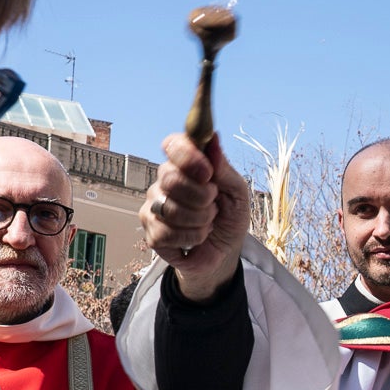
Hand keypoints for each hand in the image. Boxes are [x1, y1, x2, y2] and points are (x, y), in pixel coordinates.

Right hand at [140, 133, 249, 300]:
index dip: (188, 156)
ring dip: (200, 220)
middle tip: (213, 203)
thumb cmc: (229, 216)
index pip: (173, 145)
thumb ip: (224, 168)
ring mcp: (154, 207)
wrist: (226, 250)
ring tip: (208, 222)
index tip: (207, 173)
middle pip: (171, 179)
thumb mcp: (237, 192)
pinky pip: (166, 233)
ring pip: (170, 209)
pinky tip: (196, 237)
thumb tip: (213, 139)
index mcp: (185, 165)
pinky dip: (191, 238)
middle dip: (201, 196)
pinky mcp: (152, 233)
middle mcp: (164, 182)